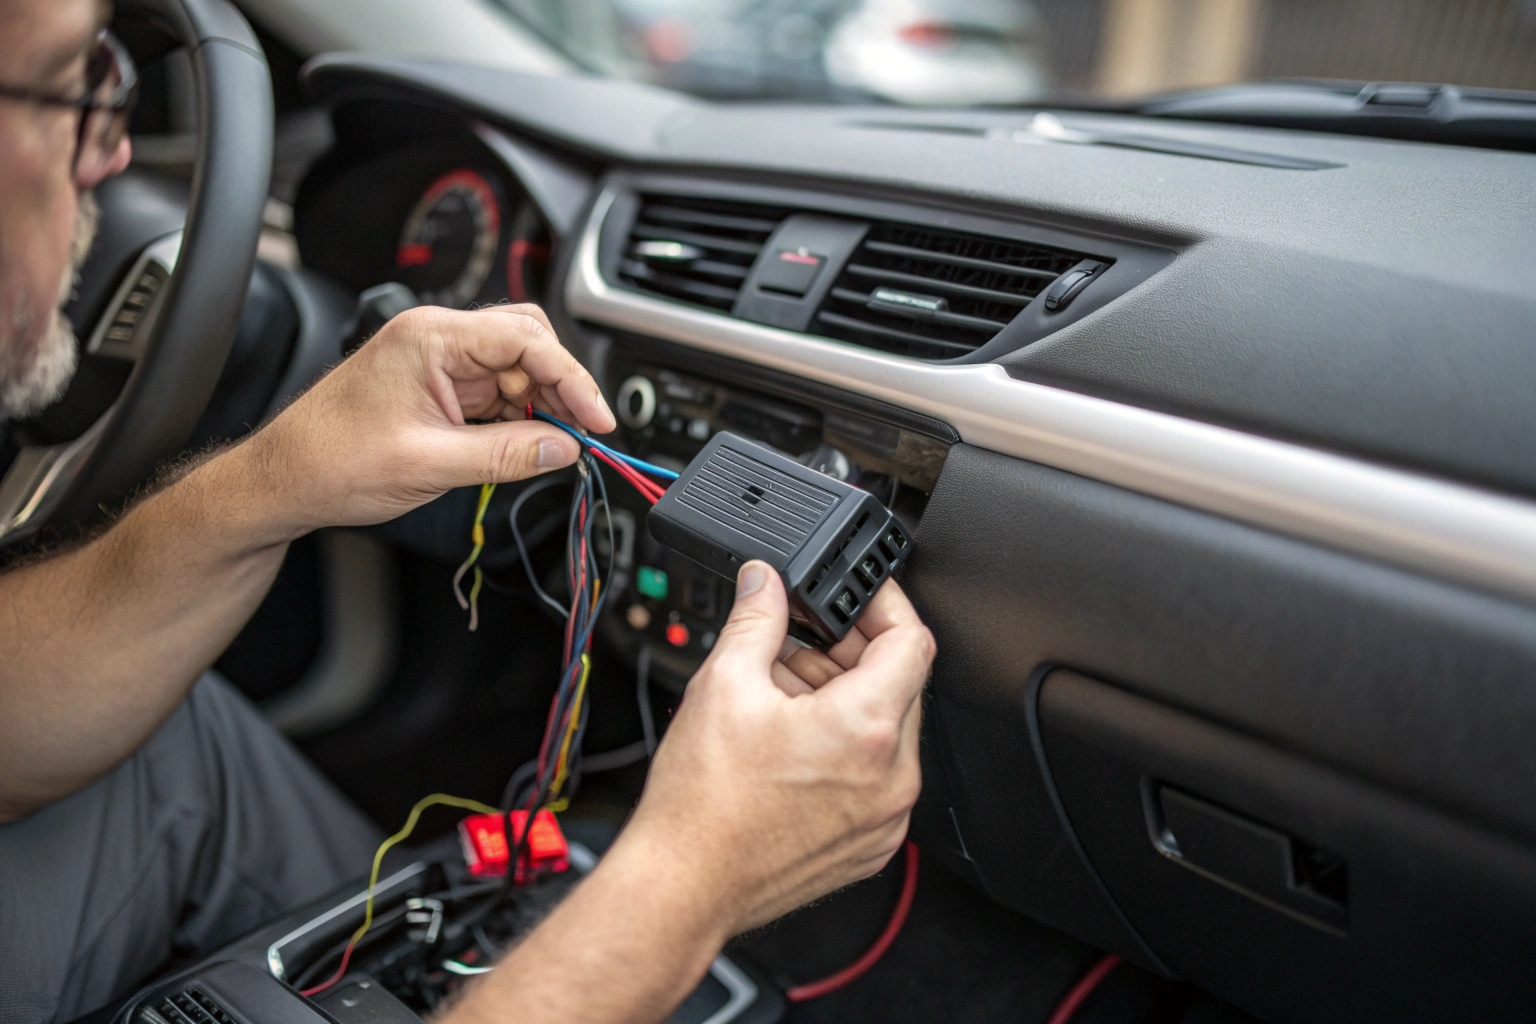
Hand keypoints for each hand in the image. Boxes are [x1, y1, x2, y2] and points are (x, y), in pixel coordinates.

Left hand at [246, 303, 613, 535]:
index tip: (597, 419)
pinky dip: (517, 417)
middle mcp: (437, 338)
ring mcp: (438, 361)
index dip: (572, 379)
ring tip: (549, 446)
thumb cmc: (331, 461)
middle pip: (528, 342)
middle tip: (581, 433)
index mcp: (431, 338)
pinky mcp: (438, 386)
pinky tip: (522, 444)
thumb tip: (563, 448)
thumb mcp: (430, 465)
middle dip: (560, 387)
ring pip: (516, 368)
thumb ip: (506, 455)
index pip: (526, 340)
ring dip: (540, 404)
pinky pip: (496, 391)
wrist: (283, 480)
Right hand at [617, 561, 935, 936]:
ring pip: (885, 730)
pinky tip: (792, 739)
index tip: (856, 596)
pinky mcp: (870, 843)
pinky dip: (845, 747)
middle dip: (850, 652)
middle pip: (899, 684)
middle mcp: (892, 777)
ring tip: (781, 693)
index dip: (884, 604)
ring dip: (844, 698)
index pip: (911, 640)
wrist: (685, 883)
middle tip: (799, 642)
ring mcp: (885, 817)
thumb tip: (765, 580)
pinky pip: (876, 776)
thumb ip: (756, 616)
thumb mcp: (725, 683)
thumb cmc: (703, 805)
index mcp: (865, 728)